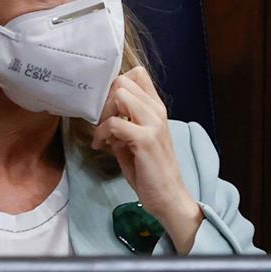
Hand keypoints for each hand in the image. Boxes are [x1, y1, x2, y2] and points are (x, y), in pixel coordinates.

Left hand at [91, 66, 202, 251]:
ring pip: (119, 95)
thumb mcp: (136, 141)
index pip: (138, 75)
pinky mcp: (145, 139)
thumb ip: (124, 124)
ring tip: (102, 134)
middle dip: (104, 100)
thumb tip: (106, 117)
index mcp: (156, 109)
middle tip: (102, 122)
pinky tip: (101, 146)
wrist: (168, 196)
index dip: (116, 84)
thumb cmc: (151, 171)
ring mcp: (153, 123)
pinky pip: (114, 123)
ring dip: (103, 114)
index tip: (107, 106)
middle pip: (123, 81)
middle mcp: (157, 111)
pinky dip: (102, 133)